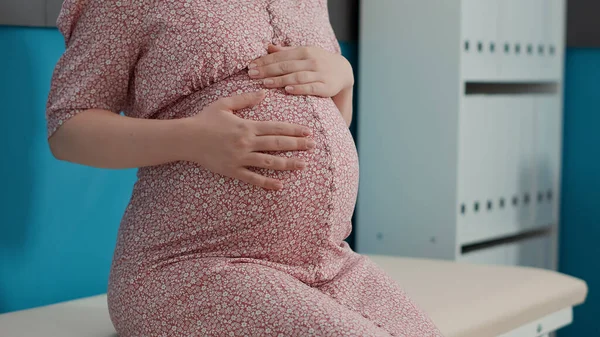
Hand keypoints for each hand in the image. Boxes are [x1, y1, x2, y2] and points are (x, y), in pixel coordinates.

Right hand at [181, 91, 314, 189]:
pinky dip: (267, 183)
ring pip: (269, 162)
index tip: (308, 131)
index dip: (294, 130)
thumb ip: (246, 99)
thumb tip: (264, 94)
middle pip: (277, 144)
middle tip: (313, 146)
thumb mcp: (225, 104)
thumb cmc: (205, 119)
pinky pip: (253, 178)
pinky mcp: (232, 170)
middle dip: (297, 145)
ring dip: (288, 163)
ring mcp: (240, 158)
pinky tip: (280, 185)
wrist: (186, 138)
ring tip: (303, 165)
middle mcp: (247, 142)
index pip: (276, 128)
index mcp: (247, 126)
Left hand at [248, 45, 353, 97]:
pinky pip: (311, 88)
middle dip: (268, 70)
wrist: (343, 71)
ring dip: (280, 80)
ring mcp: (319, 74)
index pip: (281, 56)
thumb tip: (268, 47)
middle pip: (286, 65)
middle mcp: (312, 61)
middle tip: (252, 74)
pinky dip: (299, 89)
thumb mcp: (305, 53)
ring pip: (297, 76)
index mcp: (305, 51)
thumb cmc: (319, 61)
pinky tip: (288, 90)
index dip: (265, 61)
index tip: (251, 66)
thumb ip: (287, 51)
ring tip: (265, 83)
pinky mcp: (326, 87)